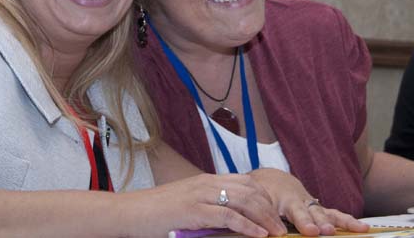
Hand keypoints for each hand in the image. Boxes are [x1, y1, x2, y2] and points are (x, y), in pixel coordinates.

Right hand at [123, 173, 286, 237]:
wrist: (130, 212)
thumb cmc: (157, 212)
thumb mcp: (188, 205)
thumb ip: (210, 209)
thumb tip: (233, 223)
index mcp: (206, 180)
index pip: (246, 182)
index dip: (265, 197)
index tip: (275, 214)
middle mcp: (206, 183)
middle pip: (250, 189)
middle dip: (270, 208)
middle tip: (282, 227)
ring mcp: (200, 195)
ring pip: (243, 200)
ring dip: (264, 217)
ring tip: (276, 232)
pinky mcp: (193, 211)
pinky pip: (228, 216)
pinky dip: (247, 225)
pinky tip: (258, 234)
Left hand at [249, 168, 368, 235]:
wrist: (269, 179)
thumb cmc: (260, 194)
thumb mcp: (257, 204)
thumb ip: (262, 216)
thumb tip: (262, 231)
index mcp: (285, 199)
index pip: (296, 212)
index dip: (304, 222)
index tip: (312, 231)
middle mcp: (302, 201)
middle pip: (315, 213)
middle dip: (322, 222)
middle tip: (328, 231)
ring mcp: (312, 205)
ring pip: (328, 212)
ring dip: (342, 221)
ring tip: (359, 228)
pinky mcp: (318, 209)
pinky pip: (334, 214)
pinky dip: (347, 220)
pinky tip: (362, 227)